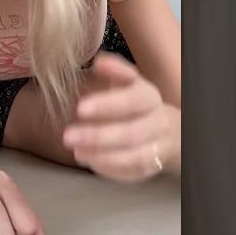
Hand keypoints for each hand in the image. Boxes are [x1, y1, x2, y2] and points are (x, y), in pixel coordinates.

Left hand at [62, 52, 176, 182]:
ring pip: (136, 156)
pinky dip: (111, 169)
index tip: (80, 108)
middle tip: (68, 136)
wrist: (167, 129)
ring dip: (104, 156)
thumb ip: (115, 70)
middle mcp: (158, 123)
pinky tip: (90, 161)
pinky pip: (134, 172)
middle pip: (133, 133)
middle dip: (99, 136)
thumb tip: (99, 62)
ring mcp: (158, 147)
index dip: (108, 105)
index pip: (133, 100)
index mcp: (149, 98)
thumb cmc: (135, 102)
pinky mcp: (151, 167)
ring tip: (77, 152)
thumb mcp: (127, 81)